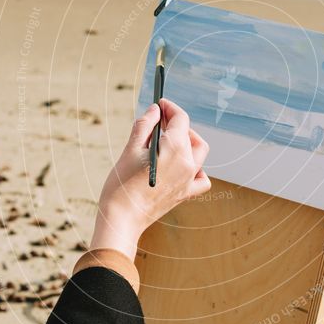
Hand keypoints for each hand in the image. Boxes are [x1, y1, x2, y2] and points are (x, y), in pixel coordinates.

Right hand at [89, 98, 210, 259]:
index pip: (181, 119)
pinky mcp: (186, 194)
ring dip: (187, 141)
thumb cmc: (121, 185)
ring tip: (168, 140)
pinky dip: (196, 168)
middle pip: (190, 134)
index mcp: (176, 149)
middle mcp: (188, 164)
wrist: (122, 219)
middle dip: (177, 123)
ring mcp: (189, 181)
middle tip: (159, 119)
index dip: (170, 108)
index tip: (160, 103)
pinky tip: (181, 165)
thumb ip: (145, 125)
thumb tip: (155, 110)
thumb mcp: (130, 149)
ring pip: (199, 153)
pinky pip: (201, 177)